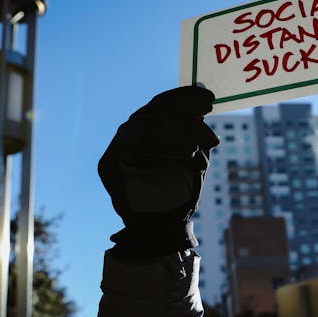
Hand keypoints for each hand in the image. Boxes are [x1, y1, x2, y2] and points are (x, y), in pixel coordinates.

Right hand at [98, 86, 218, 255]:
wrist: (165, 229)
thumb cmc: (181, 192)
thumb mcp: (196, 154)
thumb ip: (195, 125)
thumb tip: (202, 87)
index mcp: (149, 129)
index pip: (162, 103)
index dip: (184, 96)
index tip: (209, 97)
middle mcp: (129, 133)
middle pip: (155, 111)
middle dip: (187, 119)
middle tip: (210, 137)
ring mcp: (116, 148)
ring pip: (144, 124)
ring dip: (176, 132)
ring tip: (198, 148)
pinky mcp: (107, 165)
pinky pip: (132, 145)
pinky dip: (162, 146)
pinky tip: (186, 153)